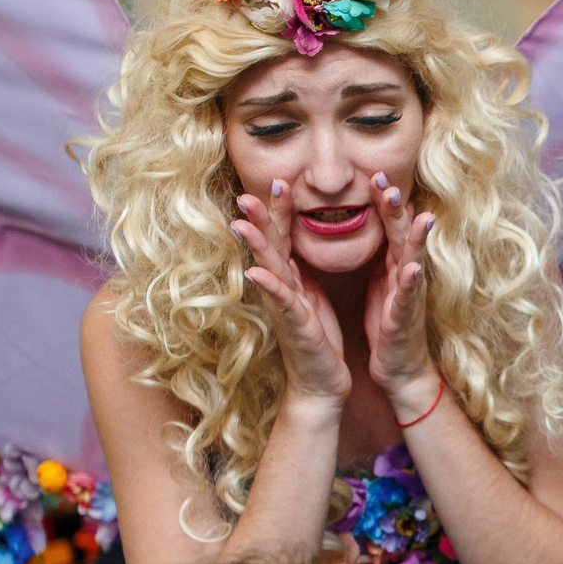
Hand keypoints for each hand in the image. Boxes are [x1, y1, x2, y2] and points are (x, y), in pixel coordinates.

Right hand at [232, 179, 350, 406]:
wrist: (321, 382)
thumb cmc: (317, 337)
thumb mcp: (310, 295)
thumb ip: (299, 269)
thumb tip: (293, 243)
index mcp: (291, 279)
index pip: (282, 238)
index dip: (278, 211)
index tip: (277, 182)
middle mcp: (282, 290)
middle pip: (269, 247)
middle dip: (259, 218)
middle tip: (247, 191)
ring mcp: (285, 308)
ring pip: (268, 270)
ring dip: (255, 246)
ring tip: (240, 222)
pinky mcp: (295, 327)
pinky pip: (282, 303)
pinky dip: (269, 287)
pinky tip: (256, 273)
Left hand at [362, 172, 440, 421]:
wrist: (399, 368)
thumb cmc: (388, 324)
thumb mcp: (382, 281)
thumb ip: (382, 251)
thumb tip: (382, 222)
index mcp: (393, 265)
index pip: (388, 225)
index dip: (382, 199)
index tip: (373, 171)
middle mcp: (405, 274)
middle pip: (401, 234)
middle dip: (395, 207)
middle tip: (386, 179)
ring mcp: (409, 296)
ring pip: (412, 260)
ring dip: (415, 237)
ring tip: (417, 214)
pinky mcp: (404, 319)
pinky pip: (407, 299)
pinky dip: (411, 283)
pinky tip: (413, 268)